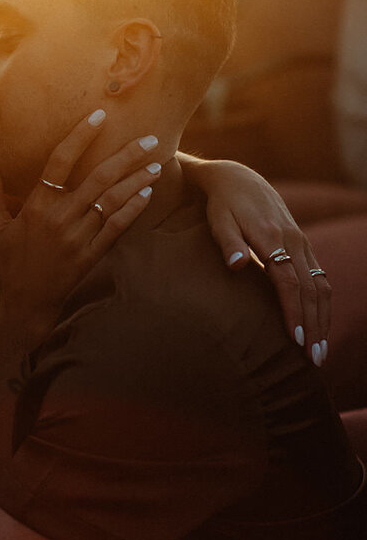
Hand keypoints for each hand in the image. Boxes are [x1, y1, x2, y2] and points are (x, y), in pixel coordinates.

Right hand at [0, 112, 158, 349]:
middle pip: (98, 178)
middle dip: (127, 156)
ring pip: (112, 201)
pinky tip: (147, 194)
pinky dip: (133, 209)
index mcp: (36, 206)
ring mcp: (78, 238)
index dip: (80, 136)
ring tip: (156, 164)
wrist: (26, 303)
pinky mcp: (91, 255)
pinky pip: (116, 228)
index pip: (60, 162)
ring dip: (137, 181)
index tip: (99, 116)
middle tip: (150, 139)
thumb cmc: (9, 261)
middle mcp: (59, 218)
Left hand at [196, 159, 330, 363]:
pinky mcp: (303, 247)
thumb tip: (236, 265)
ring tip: (319, 352)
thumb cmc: (222, 205)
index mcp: (272, 237)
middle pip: (311, 290)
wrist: (238, 179)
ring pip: (321, 287)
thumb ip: (228, 243)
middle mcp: (294, 241)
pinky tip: (319, 327)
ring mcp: (302, 244)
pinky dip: (322, 306)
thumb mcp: (218, 220)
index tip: (295, 340)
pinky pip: (320, 279)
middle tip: (313, 360)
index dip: (293, 312)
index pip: (289, 282)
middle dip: (314, 326)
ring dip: (323, 320)